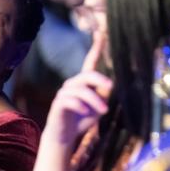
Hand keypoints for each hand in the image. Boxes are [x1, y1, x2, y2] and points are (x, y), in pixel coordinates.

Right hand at [42, 32, 111, 147]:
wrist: (65, 136)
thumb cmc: (82, 120)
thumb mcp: (98, 107)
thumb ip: (103, 95)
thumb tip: (111, 84)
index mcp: (82, 83)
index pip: (89, 63)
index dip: (95, 48)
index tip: (101, 34)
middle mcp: (72, 85)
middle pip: (86, 75)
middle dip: (100, 79)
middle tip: (111, 87)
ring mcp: (63, 94)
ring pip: (81, 90)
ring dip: (94, 100)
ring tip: (104, 111)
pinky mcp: (57, 104)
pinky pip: (69, 100)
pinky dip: (80, 105)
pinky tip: (84, 112)